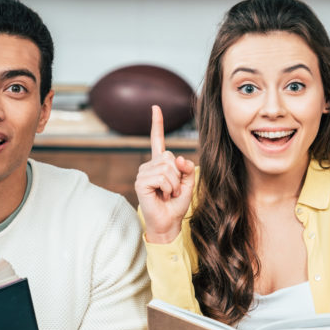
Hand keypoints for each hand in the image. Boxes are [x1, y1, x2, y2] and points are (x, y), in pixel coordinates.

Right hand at [134, 105, 194, 242]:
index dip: (157, 124)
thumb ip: (187, 167)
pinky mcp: (140, 182)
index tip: (155, 107)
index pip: (157, 140)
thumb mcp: (188, 182)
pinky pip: (162, 177)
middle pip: (170, 156)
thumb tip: (178, 158)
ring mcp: (143, 173)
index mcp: (160, 163)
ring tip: (168, 194)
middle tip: (174, 190)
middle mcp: (149, 166)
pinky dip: (169, 187)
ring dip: (175, 184)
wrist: (169, 223)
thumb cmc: (177, 204)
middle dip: (178, 175)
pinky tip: (162, 195)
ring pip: (168, 167)